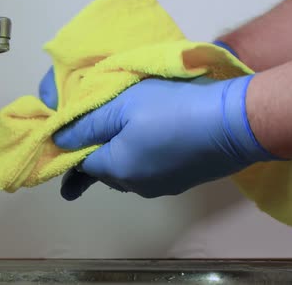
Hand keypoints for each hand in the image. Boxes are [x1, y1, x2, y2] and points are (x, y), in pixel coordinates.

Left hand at [39, 68, 277, 200]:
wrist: (234, 123)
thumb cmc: (171, 108)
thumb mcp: (121, 106)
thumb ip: (85, 124)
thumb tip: (57, 140)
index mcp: (116, 169)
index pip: (81, 167)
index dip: (71, 155)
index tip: (65, 149)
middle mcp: (135, 185)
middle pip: (106, 171)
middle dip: (96, 156)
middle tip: (91, 135)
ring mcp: (162, 186)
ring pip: (129, 172)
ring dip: (120, 157)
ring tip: (119, 136)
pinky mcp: (183, 181)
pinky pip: (150, 171)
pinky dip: (143, 158)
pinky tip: (151, 142)